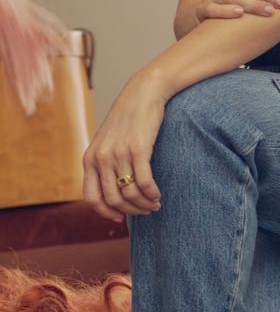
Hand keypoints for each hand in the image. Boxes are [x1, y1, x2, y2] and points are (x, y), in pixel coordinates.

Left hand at [82, 72, 166, 221]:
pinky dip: (152, 194)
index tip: (121, 217)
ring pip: (130, 194)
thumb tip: (113, 193)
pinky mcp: (138, 150)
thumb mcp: (107, 142)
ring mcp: (118, 154)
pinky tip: (158, 195)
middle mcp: (101, 158)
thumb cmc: (128, 120)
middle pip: (114, 200)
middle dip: (131, 211)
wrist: (142, 94)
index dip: (106, 212)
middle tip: (145, 211)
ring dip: (144, 204)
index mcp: (90, 159)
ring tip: (155, 203)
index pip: (92, 198)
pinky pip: (144, 183)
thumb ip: (104, 165)